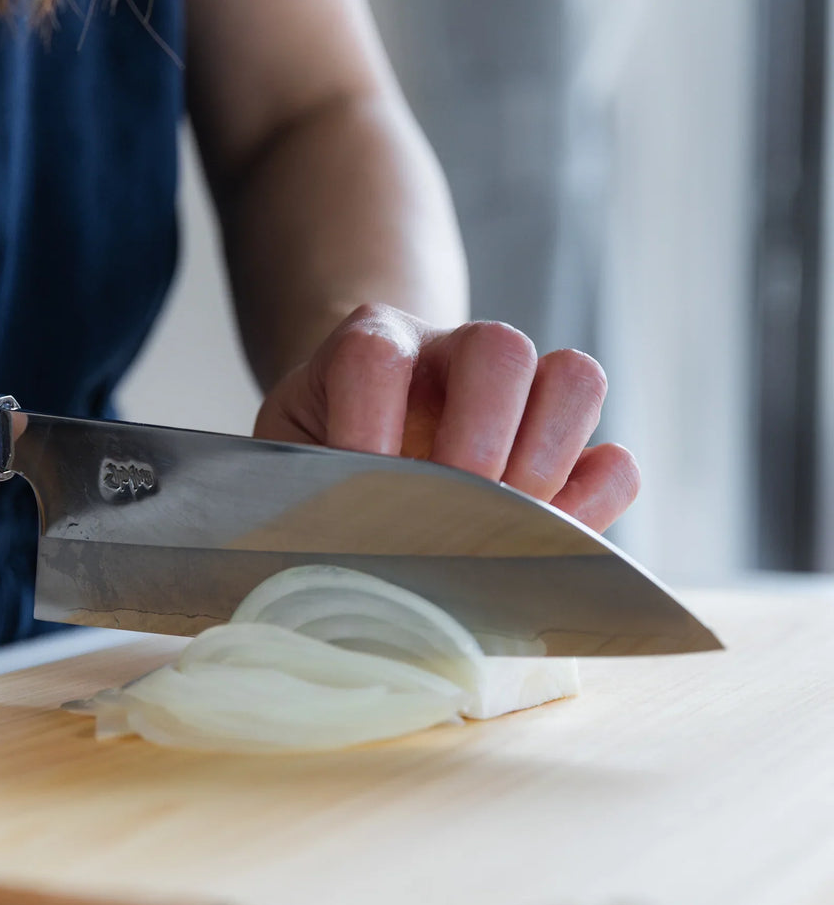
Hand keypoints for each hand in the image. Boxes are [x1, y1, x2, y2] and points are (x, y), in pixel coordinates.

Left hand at [254, 303, 639, 532]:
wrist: (363, 428)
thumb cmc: (321, 451)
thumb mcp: (289, 458)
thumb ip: (301, 490)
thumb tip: (330, 560)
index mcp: (372, 344)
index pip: (376, 358)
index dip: (368, 426)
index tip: (358, 494)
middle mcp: (454, 353)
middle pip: (500, 350)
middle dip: (481, 443)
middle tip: (449, 512)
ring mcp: (520, 392)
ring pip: (576, 382)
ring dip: (547, 465)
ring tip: (504, 527)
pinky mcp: (562, 449)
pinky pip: (615, 463)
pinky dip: (593, 505)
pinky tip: (545, 541)